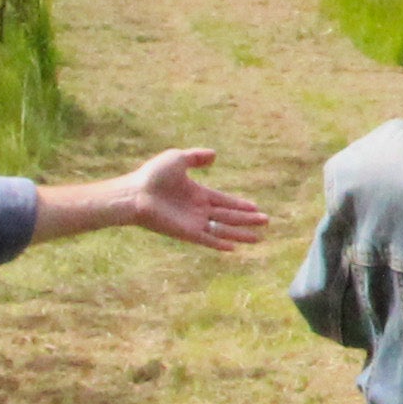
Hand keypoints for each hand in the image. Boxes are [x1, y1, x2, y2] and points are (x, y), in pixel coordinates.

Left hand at [113, 148, 267, 249]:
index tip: (255, 206)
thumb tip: (215, 155)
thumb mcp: (177, 158)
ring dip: (241, 233)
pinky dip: (221, 244)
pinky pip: (208, 239)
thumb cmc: (152, 175)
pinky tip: (235, 248)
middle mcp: (198, 210)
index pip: (224, 200)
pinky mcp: (187, 233)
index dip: (240, 204)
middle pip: (228, 216)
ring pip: (223, 229)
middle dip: (248, 219)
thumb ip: (197, 157)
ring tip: (260, 237)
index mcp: (197, 193)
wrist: (135, 194)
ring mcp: (193, 222)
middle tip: (266, 221)